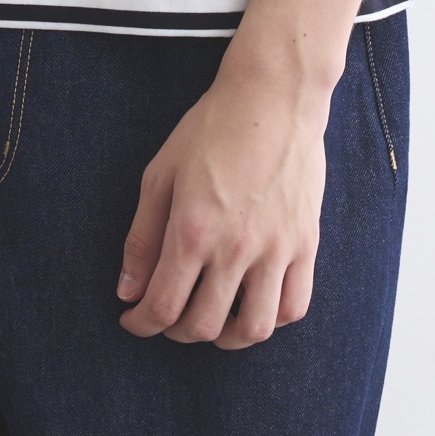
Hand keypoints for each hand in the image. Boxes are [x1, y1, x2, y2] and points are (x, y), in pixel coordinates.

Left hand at [115, 55, 330, 349]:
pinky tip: (254, 304)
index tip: (132, 321)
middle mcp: (236, 247)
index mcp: (193, 229)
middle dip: (175, 332)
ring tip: (213, 321)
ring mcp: (276, 248)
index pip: (163, 307)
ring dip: (226, 338)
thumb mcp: (161, 173)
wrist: (273, 96)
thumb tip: (128, 291)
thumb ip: (142, 237)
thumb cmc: (212, 128)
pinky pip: (295, 306)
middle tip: (167, 316)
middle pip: (203, 325)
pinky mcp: (306, 243)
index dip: (141, 324)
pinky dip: (273, 319)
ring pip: (254, 329)